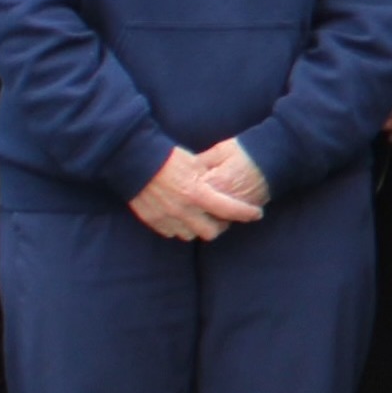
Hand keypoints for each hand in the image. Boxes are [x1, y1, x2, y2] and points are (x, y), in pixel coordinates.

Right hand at [129, 145, 264, 242]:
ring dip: (197, 228)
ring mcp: (167, 218)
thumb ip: (209, 177)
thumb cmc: (167, 156)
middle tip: (221, 217)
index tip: (257, 214)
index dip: (247, 213)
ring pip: (190, 235)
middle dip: (219, 226)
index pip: (230, 210)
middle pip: (211, 232)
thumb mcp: (195, 163)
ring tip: (199, 216)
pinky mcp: (153, 221)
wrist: (134, 159)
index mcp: (198, 193)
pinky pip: (171, 232)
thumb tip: (222, 184)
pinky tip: (180, 216)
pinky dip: (178, 226)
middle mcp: (184, 210)